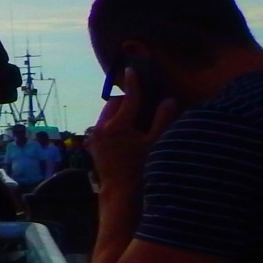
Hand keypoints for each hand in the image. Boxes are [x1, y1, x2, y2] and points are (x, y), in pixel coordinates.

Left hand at [85, 69, 178, 194]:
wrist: (120, 193)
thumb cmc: (141, 168)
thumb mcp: (155, 143)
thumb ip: (162, 119)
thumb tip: (169, 99)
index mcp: (117, 125)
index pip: (128, 97)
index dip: (133, 83)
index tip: (132, 70)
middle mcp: (101, 128)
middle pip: (113, 104)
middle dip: (126, 100)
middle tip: (141, 102)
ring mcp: (95, 137)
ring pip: (106, 115)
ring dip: (119, 112)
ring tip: (135, 119)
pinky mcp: (93, 145)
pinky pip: (103, 127)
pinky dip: (114, 123)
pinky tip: (127, 132)